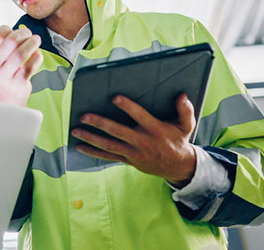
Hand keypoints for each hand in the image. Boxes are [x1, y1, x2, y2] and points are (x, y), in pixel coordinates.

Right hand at [0, 24, 42, 106]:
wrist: (6, 95)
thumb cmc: (0, 68)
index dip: (7, 29)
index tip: (12, 31)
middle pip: (11, 41)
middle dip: (24, 33)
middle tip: (29, 33)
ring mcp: (5, 75)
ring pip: (22, 53)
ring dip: (33, 43)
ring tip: (36, 40)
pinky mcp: (19, 82)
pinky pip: (31, 64)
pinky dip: (37, 56)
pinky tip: (36, 54)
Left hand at [71, 93, 196, 185]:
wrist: (178, 167)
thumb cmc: (179, 141)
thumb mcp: (187, 126)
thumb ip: (185, 110)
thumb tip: (182, 95)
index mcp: (156, 130)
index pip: (140, 117)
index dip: (129, 108)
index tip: (115, 98)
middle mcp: (142, 142)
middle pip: (118, 132)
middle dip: (100, 124)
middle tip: (85, 116)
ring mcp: (133, 153)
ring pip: (109, 145)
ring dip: (91, 138)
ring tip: (76, 130)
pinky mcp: (127, 160)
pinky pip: (107, 156)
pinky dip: (93, 152)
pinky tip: (79, 146)